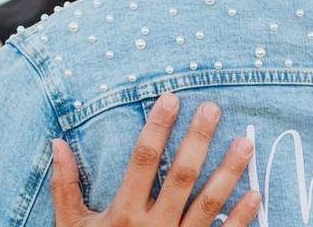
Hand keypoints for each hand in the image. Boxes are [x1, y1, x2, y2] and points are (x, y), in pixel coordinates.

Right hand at [51, 92, 260, 225]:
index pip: (143, 159)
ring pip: (208, 204)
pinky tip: (255, 193)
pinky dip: (240, 217)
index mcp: (124, 213)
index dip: (158, 127)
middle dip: (198, 140)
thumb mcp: (72, 226)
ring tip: (245, 143)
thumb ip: (66, 186)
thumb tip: (57, 144)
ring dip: (228, 173)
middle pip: (181, 176)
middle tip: (213, 109)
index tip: (171, 98)